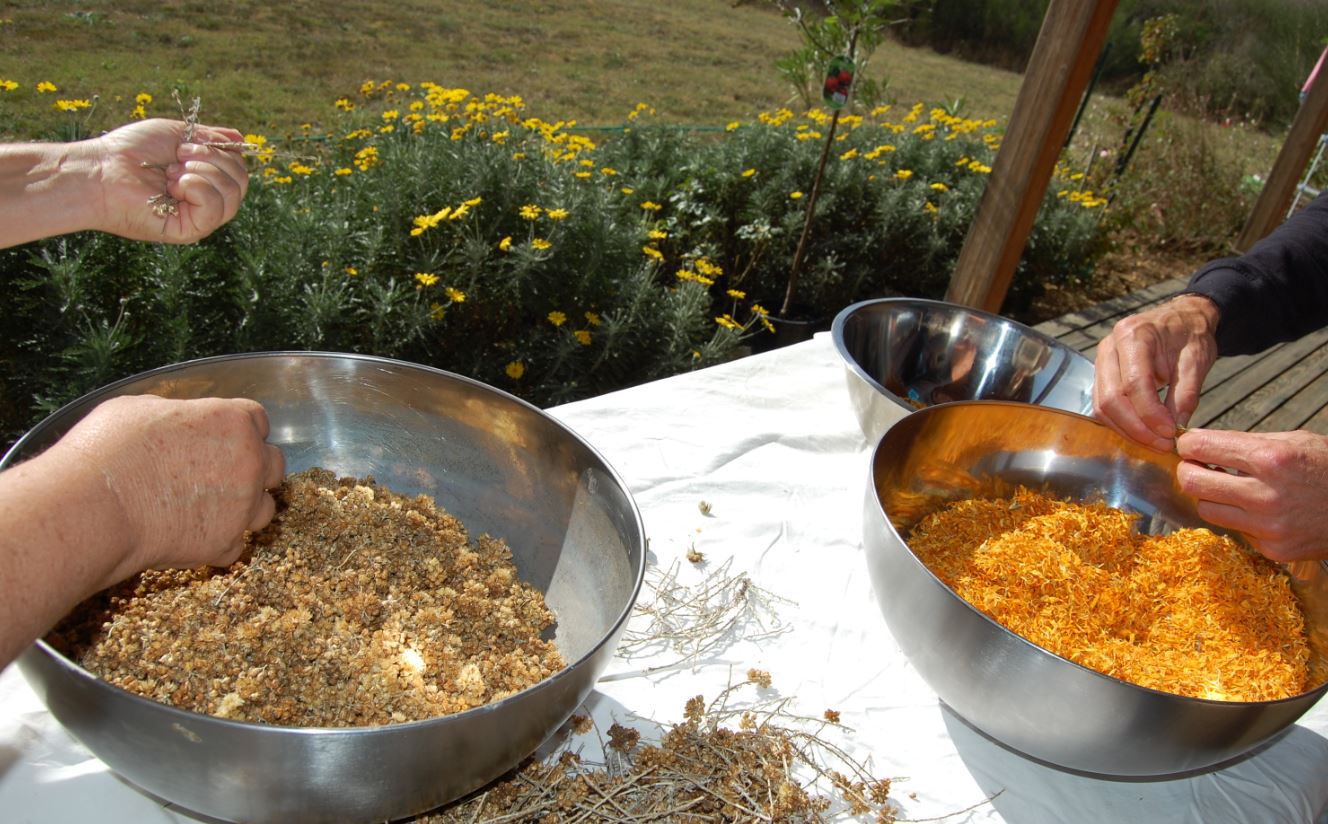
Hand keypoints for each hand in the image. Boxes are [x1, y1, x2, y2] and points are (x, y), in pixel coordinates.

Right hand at [56, 395, 283, 575]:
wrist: (94, 507)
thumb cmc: (108, 450)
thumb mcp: (139, 409)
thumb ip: (174, 414)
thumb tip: (175, 420)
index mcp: (233, 421)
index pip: (257, 421)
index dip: (240, 430)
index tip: (224, 440)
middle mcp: (249, 462)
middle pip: (273, 464)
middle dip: (254, 468)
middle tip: (223, 476)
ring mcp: (243, 506)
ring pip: (264, 509)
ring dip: (243, 509)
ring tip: (208, 511)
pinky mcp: (226, 544)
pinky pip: (234, 546)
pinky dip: (217, 543)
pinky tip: (189, 536)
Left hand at [88, 118, 249, 243]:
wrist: (101, 170)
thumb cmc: (131, 150)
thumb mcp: (178, 133)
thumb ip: (210, 137)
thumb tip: (239, 139)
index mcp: (204, 180)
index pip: (238, 170)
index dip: (221, 152)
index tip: (187, 144)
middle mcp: (205, 201)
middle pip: (241, 182)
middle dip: (212, 159)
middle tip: (178, 157)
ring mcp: (199, 218)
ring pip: (233, 194)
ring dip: (202, 172)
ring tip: (171, 173)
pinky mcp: (190, 230)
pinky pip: (216, 207)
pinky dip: (197, 187)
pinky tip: (173, 185)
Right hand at [1093, 294, 1220, 450]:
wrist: (1183, 318)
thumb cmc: (1191, 335)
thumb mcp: (1197, 361)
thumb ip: (1186, 395)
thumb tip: (1175, 429)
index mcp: (1134, 335)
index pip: (1134, 383)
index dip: (1150, 414)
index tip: (1170, 434)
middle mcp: (1109, 346)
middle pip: (1110, 398)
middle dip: (1135, 427)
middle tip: (1161, 444)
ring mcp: (1102, 360)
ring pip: (1102, 406)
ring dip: (1126, 429)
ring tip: (1154, 441)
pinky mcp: (1102, 374)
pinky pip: (1104, 404)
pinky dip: (1121, 422)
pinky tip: (1143, 431)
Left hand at [1177, 428, 1327, 560]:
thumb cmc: (1327, 467)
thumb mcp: (1293, 441)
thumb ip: (1244, 443)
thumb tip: (1198, 443)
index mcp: (1270, 459)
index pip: (1199, 447)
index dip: (1189, 444)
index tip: (1190, 445)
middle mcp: (1265, 494)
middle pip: (1191, 481)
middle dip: (1190, 470)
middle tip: (1200, 466)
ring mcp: (1268, 526)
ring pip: (1206, 509)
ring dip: (1210, 496)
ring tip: (1229, 487)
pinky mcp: (1273, 548)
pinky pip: (1235, 530)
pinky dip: (1239, 518)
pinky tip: (1258, 509)